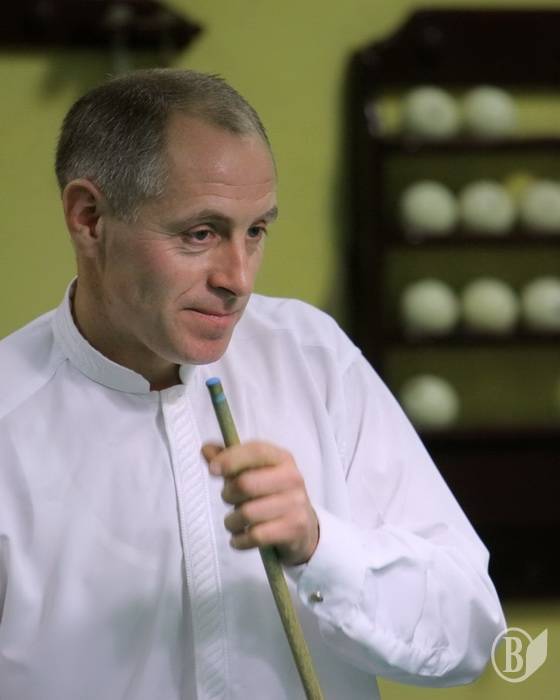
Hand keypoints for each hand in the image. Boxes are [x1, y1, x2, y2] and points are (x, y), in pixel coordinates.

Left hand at [201, 441, 318, 565]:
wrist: (303, 526)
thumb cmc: (271, 494)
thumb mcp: (254, 473)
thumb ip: (230, 461)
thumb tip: (206, 449)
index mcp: (282, 458)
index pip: (256, 451)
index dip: (231, 458)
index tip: (213, 470)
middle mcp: (292, 478)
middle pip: (246, 483)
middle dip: (228, 495)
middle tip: (229, 500)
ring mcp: (295, 503)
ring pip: (247, 513)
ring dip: (231, 521)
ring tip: (234, 521)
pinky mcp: (294, 528)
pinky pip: (256, 535)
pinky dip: (240, 540)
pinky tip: (239, 538)